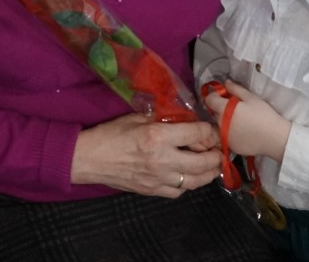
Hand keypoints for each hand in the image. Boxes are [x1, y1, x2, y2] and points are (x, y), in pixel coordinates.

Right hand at [71, 113, 221, 197]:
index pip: (198, 134)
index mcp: (158, 136)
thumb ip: (163, 119)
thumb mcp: (137, 118)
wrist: (89, 158)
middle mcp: (163, 160)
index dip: (210, 131)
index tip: (212, 130)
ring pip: (195, 181)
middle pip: (203, 161)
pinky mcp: (153, 190)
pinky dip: (188, 184)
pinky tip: (188, 176)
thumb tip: (185, 120)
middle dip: (216, 155)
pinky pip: (179, 191)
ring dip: (208, 173)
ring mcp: (159, 179)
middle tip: (218, 150)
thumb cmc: (111, 134)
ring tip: (210, 165)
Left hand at [209, 80, 290, 162]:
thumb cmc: (264, 115)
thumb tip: (225, 83)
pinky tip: (245, 132)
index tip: (223, 96)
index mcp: (224, 110)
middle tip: (236, 108)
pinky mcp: (231, 146)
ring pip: (220, 125)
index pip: (209, 100)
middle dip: (221, 109)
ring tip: (242, 121)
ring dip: (226, 121)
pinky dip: (232, 133)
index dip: (214, 96)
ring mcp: (225, 137)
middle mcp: (220, 124)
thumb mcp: (251, 97)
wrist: (275, 138)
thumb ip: (235, 89)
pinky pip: (227, 136)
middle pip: (214, 113)